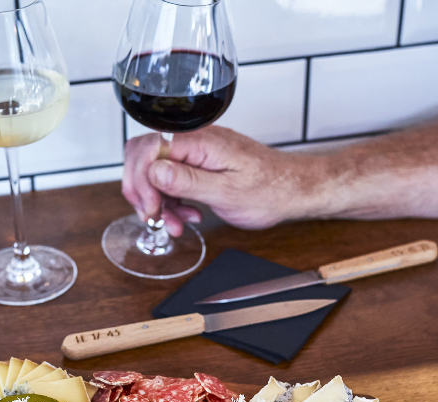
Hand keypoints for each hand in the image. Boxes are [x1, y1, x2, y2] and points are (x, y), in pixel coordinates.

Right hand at [122, 126, 316, 235]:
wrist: (295, 190)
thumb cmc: (270, 191)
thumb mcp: (227, 193)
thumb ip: (188, 181)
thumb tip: (154, 170)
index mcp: (200, 143)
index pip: (148, 149)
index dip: (142, 181)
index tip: (152, 208)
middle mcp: (195, 141)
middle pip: (145, 157)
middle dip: (144, 191)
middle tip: (154, 217)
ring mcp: (197, 152)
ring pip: (156, 171)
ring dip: (160, 201)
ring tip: (176, 224)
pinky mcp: (202, 164)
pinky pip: (173, 178)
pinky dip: (174, 200)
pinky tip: (188, 215)